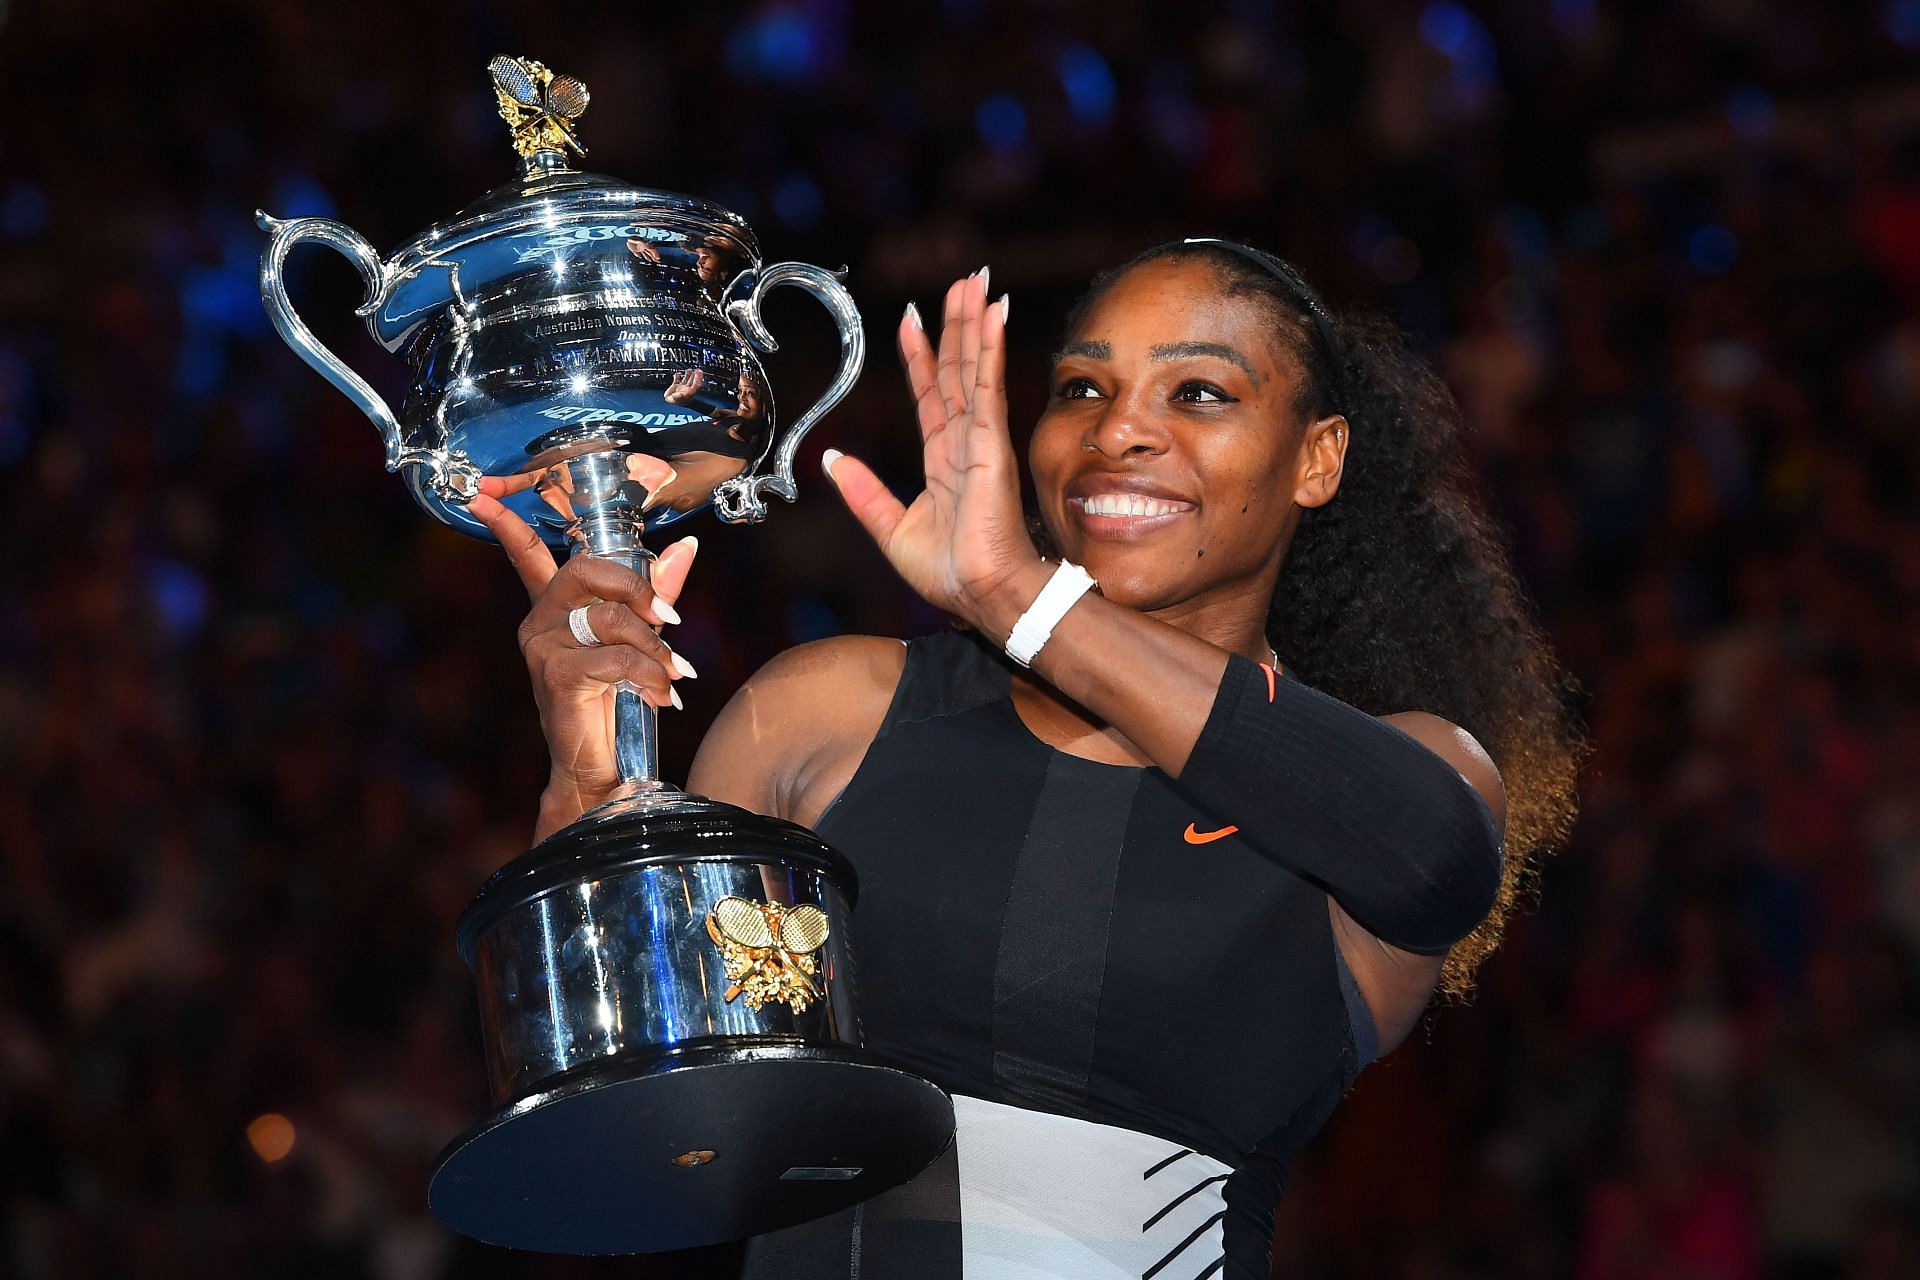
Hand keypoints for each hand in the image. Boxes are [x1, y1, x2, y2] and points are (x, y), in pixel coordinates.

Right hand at [469, 476, 698, 824]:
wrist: (596, 765)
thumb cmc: (612, 699)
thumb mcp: (638, 638)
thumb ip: (656, 592)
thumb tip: (686, 547)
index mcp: (553, 607)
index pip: (527, 556)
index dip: (507, 524)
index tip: (482, 493)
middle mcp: (539, 622)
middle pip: (586, 571)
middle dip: (637, 589)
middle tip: (668, 620)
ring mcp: (543, 649)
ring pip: (611, 620)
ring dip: (655, 647)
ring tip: (674, 674)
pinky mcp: (557, 677)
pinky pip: (615, 659)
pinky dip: (650, 676)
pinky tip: (662, 696)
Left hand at [626, 237, 662, 264]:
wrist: (626, 236)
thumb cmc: (632, 237)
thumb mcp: (639, 241)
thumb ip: (644, 244)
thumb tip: (649, 247)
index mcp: (645, 244)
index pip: (652, 250)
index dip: (655, 254)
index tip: (658, 258)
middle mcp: (643, 246)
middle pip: (649, 252)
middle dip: (654, 256)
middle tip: (658, 261)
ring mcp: (639, 247)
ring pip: (645, 253)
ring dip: (648, 257)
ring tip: (651, 261)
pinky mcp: (634, 249)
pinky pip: (637, 253)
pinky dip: (638, 255)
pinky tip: (640, 257)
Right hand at [663, 367, 704, 406]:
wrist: (668, 403)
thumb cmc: (675, 402)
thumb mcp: (679, 399)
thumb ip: (680, 396)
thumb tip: (682, 393)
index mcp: (690, 392)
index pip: (696, 384)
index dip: (699, 378)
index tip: (699, 373)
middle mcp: (687, 389)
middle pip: (692, 380)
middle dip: (695, 375)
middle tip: (696, 369)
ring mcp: (681, 387)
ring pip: (686, 379)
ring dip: (687, 374)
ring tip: (688, 370)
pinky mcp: (675, 386)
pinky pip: (677, 379)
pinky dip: (677, 376)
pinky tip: (677, 374)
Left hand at [823, 269, 1041, 631]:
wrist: (980, 595)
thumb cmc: (950, 573)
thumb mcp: (890, 528)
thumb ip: (863, 491)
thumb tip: (831, 457)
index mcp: (944, 460)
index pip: (932, 395)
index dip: (922, 356)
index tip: (914, 319)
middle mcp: (965, 443)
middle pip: (959, 371)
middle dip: (958, 325)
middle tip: (962, 282)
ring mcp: (982, 440)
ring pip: (974, 369)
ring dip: (975, 324)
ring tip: (978, 284)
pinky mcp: (993, 444)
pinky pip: (987, 387)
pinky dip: (989, 350)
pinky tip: (992, 317)